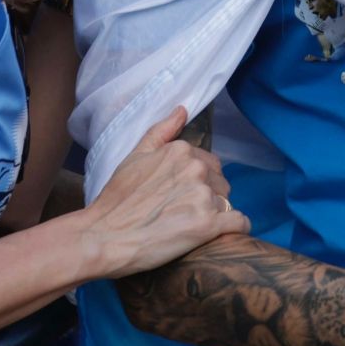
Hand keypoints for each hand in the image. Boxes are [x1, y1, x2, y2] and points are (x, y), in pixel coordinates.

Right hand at [77, 107, 248, 277]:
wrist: (104, 236)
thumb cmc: (116, 198)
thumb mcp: (135, 155)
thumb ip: (162, 130)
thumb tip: (183, 109)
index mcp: (182, 150)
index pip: (210, 164)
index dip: (198, 182)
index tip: (181, 197)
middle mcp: (197, 168)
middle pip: (221, 183)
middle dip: (209, 197)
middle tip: (184, 214)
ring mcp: (203, 196)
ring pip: (228, 202)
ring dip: (217, 214)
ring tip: (191, 226)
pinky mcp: (208, 225)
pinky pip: (240, 222)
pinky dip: (234, 229)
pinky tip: (217, 234)